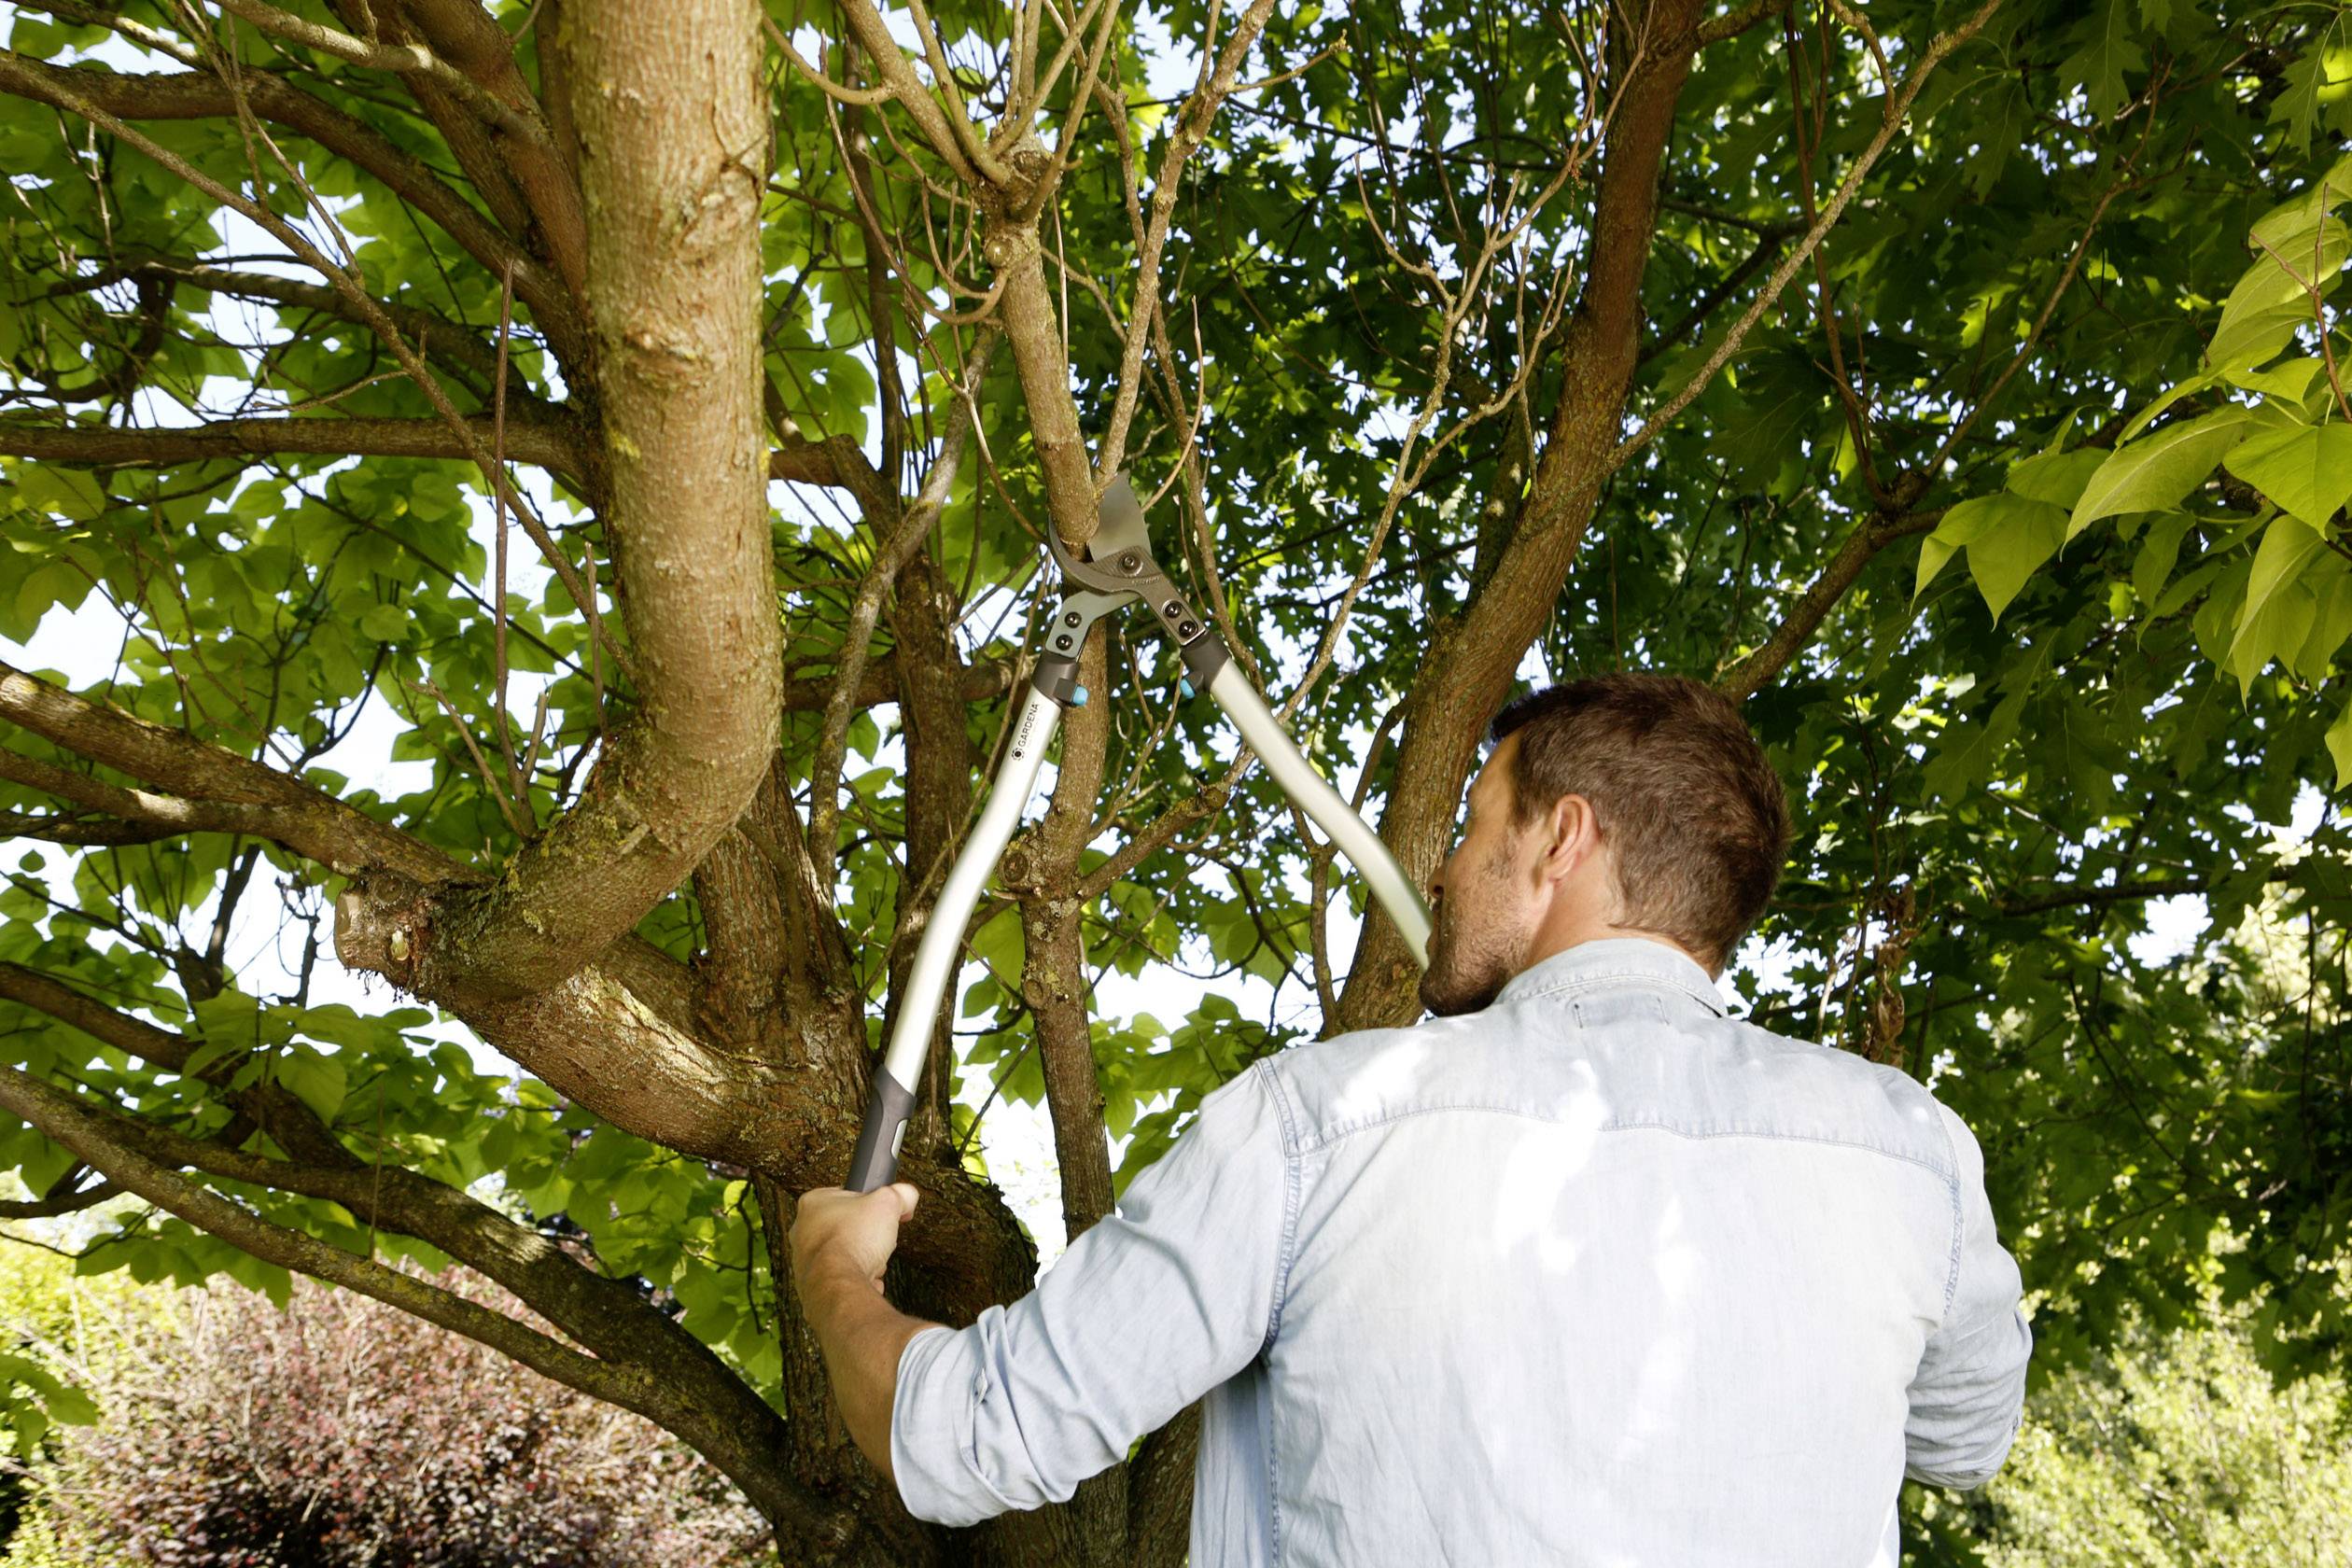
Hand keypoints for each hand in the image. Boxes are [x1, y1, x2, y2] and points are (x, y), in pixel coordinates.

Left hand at [791, 1183, 919, 1298]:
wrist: (838, 1285)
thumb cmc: (852, 1240)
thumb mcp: (888, 1202)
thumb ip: (901, 1194)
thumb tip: (907, 1195)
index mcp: (813, 1203)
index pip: (846, 1196)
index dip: (870, 1204)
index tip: (883, 1212)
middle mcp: (802, 1231)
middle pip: (846, 1228)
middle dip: (867, 1236)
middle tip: (879, 1238)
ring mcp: (803, 1261)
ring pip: (844, 1255)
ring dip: (863, 1260)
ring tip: (874, 1262)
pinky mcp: (812, 1285)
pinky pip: (841, 1279)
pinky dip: (857, 1280)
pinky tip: (868, 1280)